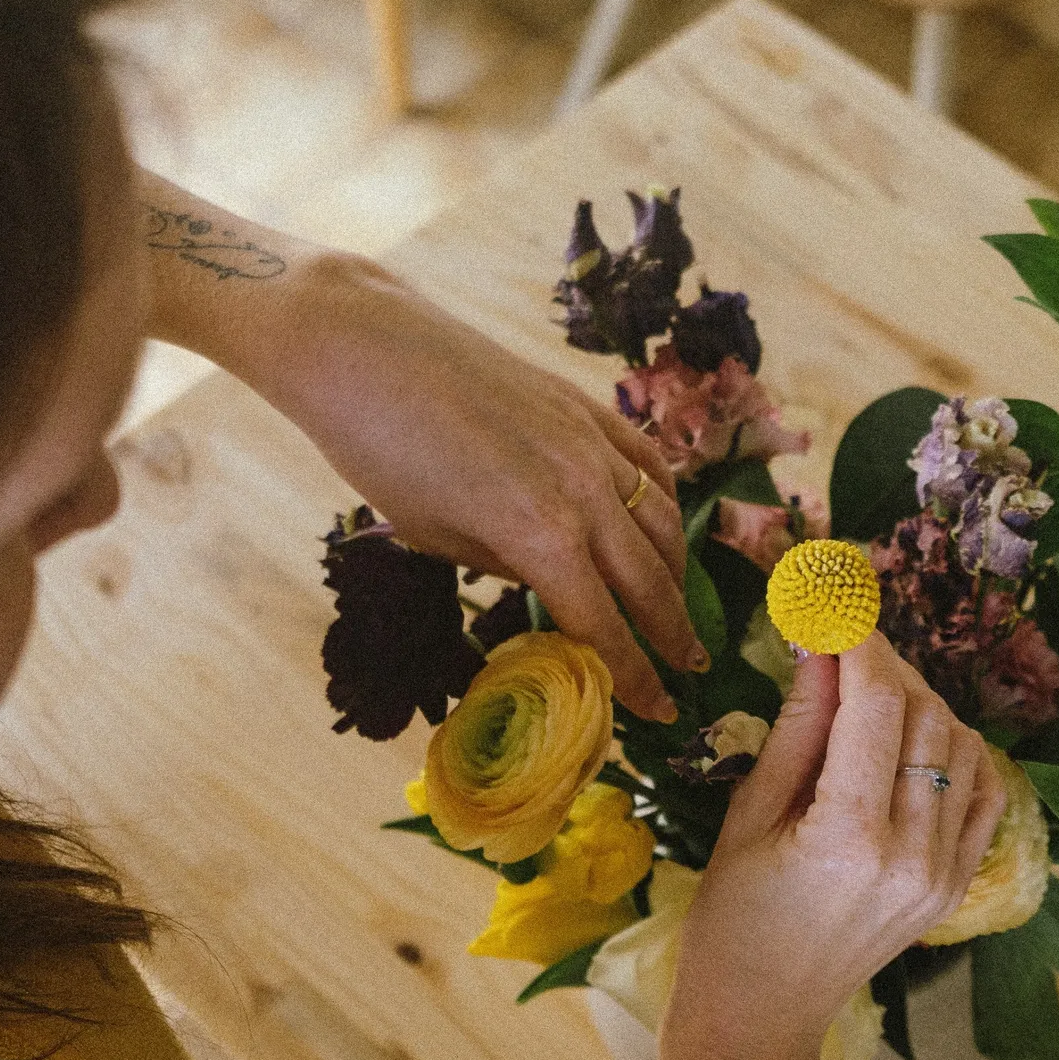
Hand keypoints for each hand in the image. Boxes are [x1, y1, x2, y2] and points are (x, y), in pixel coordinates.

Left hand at [268, 258, 704, 723]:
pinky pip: (648, 464)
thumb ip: (508, 564)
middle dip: (672, 633)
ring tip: (682, 608)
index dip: (635, 676)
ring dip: (678, 574)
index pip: (605, 625)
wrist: (368, 349)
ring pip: (661, 522)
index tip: (659, 710)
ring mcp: (592, 444)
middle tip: (690, 669)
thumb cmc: (382, 454)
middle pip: (649, 581)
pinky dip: (665, 503)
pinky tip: (665, 527)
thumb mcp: (437, 538)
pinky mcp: (588, 408)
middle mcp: (584, 493)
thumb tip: (554, 582)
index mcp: (540, 537)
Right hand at [663, 633, 1006, 1059]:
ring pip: (961, 745)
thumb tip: (821, 642)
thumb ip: (798, 726)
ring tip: (869, 694)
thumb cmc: (732, 921)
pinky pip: (985, 791)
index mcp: (850, 836)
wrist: (761, 1016)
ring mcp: (945, 874)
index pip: (877, 704)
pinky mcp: (957, 885)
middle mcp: (913, 854)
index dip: (859, 640)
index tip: (835, 603)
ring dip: (921, 702)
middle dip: (885, 664)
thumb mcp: (748, 815)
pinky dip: (958, 750)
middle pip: (924, 716)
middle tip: (843, 641)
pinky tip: (915, 738)